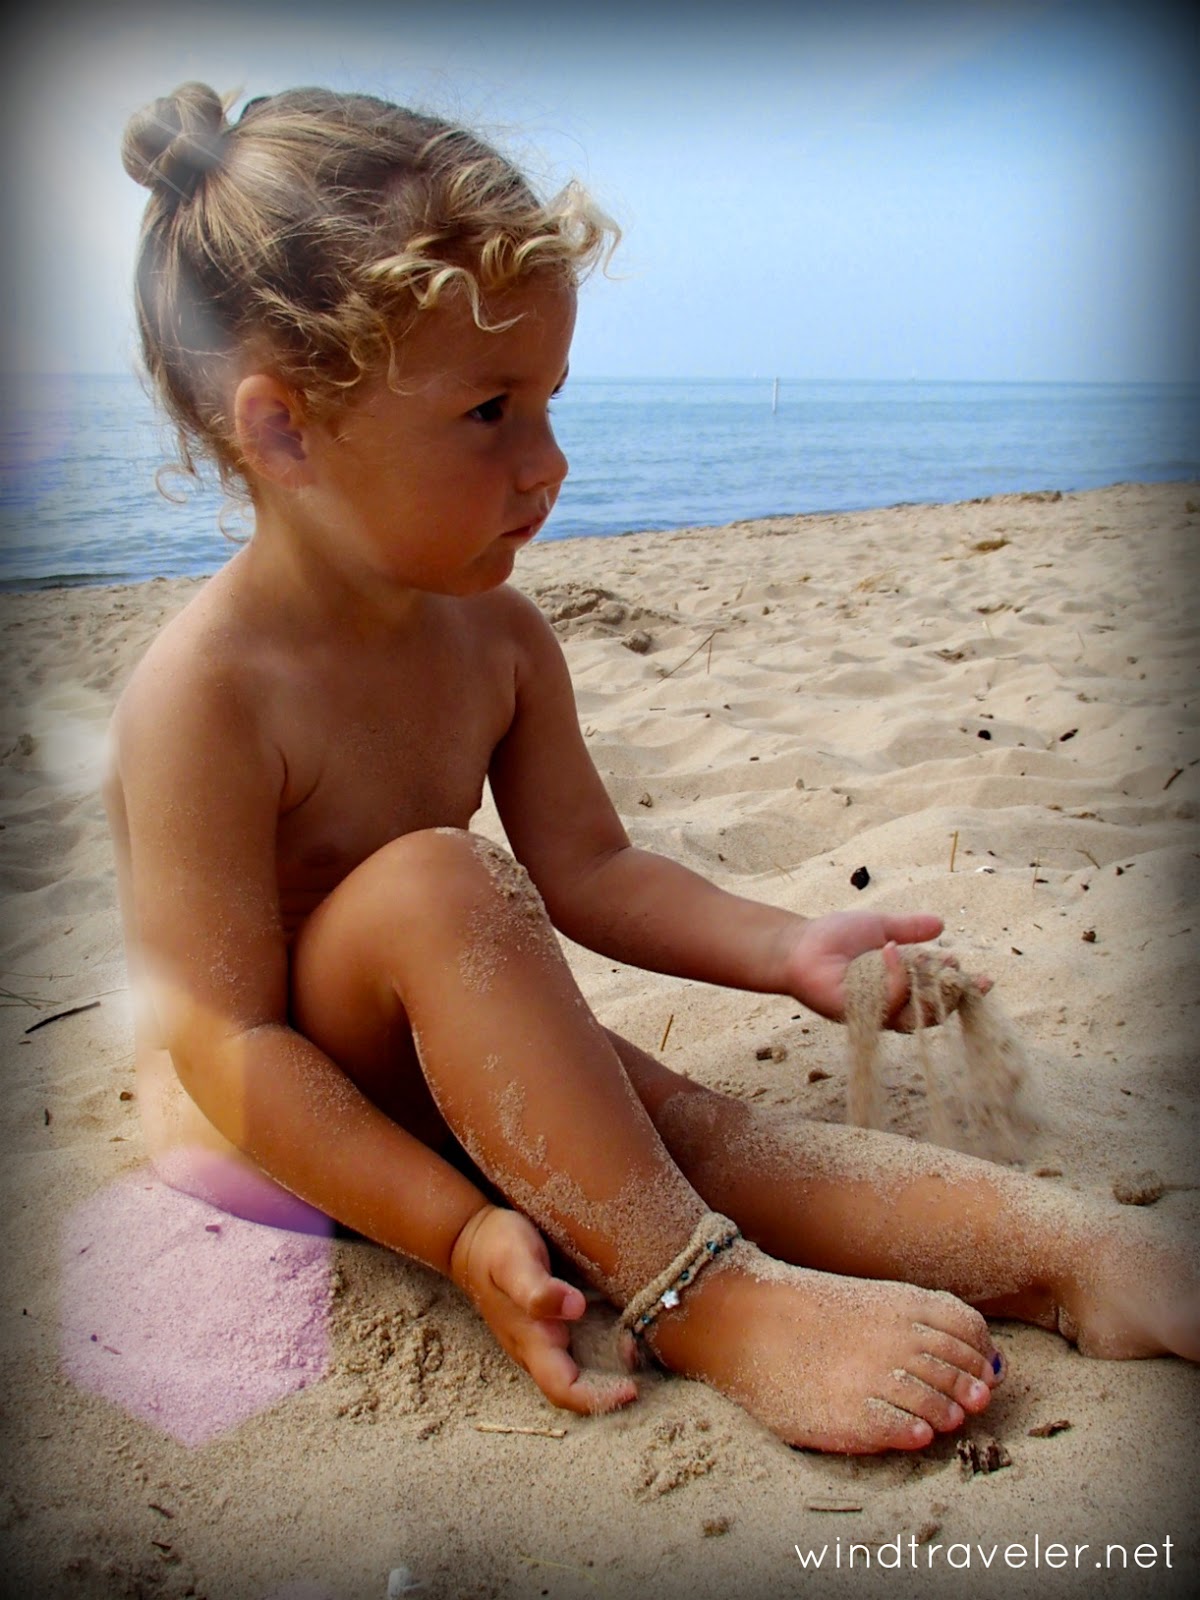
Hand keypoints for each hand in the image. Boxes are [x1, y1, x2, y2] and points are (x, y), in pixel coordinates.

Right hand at [449, 1204, 637, 1414]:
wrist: (471, 1238)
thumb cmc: (495, 1248)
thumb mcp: (513, 1262)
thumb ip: (537, 1289)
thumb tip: (574, 1308)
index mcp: (530, 1341)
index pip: (563, 1390)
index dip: (597, 1398)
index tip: (631, 1388)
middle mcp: (538, 1347)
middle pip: (577, 1386)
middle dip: (612, 1383)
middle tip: (641, 1353)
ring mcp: (543, 1336)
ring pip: (581, 1366)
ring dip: (612, 1364)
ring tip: (638, 1338)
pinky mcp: (551, 1320)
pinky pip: (580, 1342)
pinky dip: (606, 1341)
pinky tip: (625, 1320)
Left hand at [780, 910, 988, 1027]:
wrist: (799, 944)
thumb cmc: (834, 936)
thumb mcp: (880, 928)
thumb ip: (910, 929)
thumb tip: (941, 924)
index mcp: (899, 986)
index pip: (938, 995)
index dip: (962, 990)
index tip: (985, 979)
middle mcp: (890, 1005)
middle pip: (933, 1012)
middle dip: (954, 995)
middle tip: (967, 976)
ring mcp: (874, 1013)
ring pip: (915, 1013)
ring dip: (930, 988)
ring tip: (940, 962)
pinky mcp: (857, 1014)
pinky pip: (886, 1002)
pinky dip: (894, 976)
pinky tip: (891, 950)